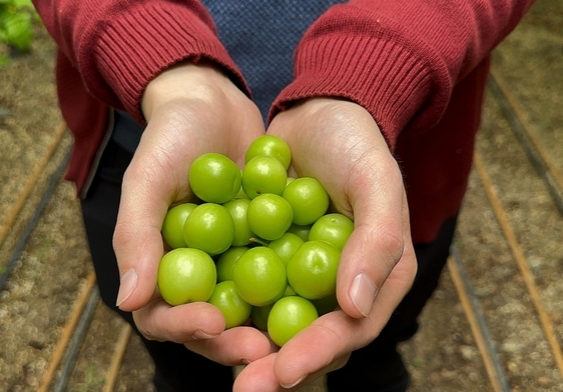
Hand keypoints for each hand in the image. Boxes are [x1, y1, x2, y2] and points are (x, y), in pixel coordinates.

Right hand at [112, 61, 270, 363]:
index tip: (211, 323)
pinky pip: (280, 271)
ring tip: (297, 333)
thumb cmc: (170, 136)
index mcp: (160, 266)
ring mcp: (233, 261)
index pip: (163, 314)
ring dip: (269, 324)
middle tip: (264, 348)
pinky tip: (322, 290)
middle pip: (211, 324)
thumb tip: (128, 299)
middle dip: (234, 340)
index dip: (184, 327)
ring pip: (249, 307)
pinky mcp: (266, 245)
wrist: (211, 102)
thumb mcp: (148, 178)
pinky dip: (295, 284)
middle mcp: (197, 272)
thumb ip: (136, 235)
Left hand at [233, 98, 417, 390]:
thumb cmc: (356, 144)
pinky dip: (229, 303)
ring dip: (246, 344)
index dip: (318, 353)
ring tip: (215, 353)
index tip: (283, 370)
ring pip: (274, 322)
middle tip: (243, 385)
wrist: (318, 111)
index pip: (350, 330)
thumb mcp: (377, 182)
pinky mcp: (270, 256)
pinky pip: (249, 288)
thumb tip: (355, 309)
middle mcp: (338, 286)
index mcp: (376, 277)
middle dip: (276, 366)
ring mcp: (302, 274)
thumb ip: (376, 242)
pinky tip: (200, 314)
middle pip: (309, 338)